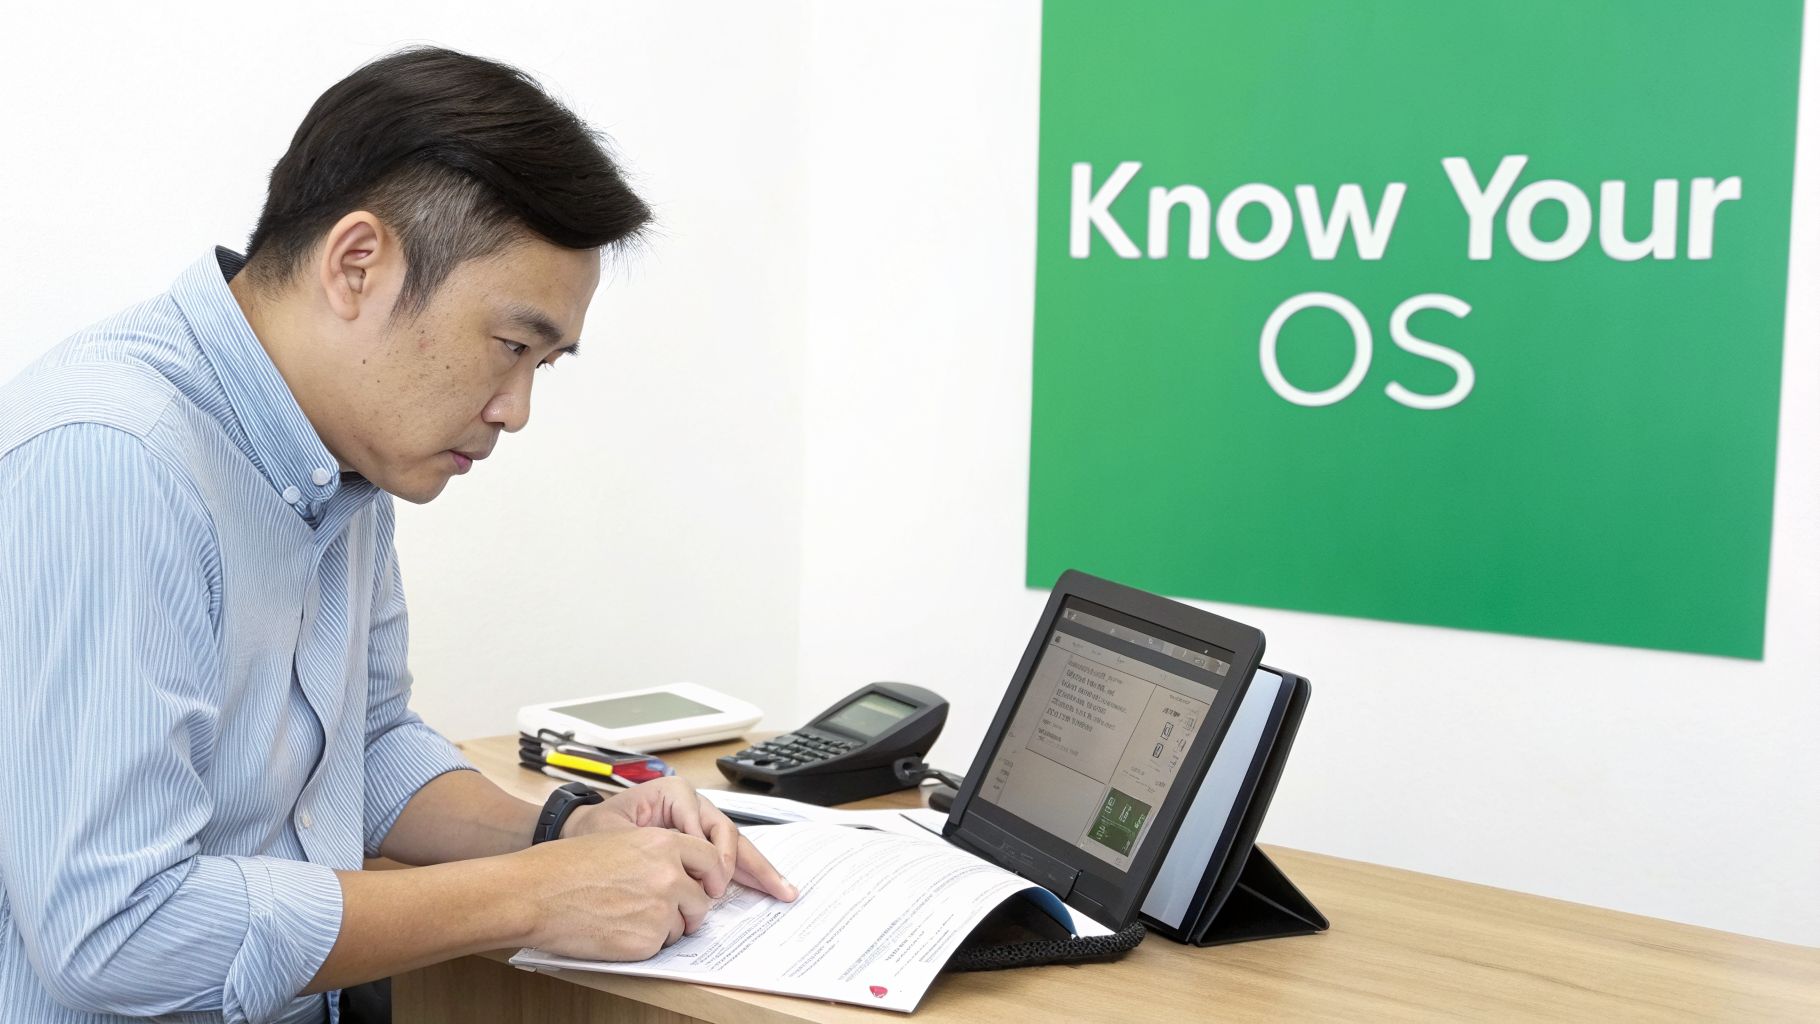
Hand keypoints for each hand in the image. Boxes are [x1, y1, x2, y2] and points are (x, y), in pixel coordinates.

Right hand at [511, 826, 724, 960]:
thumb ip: (657, 852)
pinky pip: (659, 946)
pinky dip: (643, 943)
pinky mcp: (646, 941)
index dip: (711, 876)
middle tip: (668, 911)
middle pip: (702, 899)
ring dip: (664, 926)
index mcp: (663, 843)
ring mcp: (660, 910)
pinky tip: (616, 930)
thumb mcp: (620, 840)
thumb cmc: (566, 866)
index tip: (710, 886)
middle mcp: (669, 875)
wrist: (537, 893)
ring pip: (681, 926)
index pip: (711, 859)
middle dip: (689, 908)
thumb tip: (682, 870)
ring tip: (627, 917)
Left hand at [566, 777, 797, 902]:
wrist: (580, 836)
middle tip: (774, 887)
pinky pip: (723, 856)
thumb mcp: (617, 832)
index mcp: (673, 794)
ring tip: (781, 889)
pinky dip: (743, 873)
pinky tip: (765, 886)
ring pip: (733, 846)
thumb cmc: (593, 831)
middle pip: (728, 834)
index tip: (711, 882)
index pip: (706, 822)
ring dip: (756, 869)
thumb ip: (653, 843)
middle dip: (753, 863)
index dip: (713, 854)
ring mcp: (695, 825)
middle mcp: (690, 806)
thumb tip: (688, 861)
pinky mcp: (694, 843)